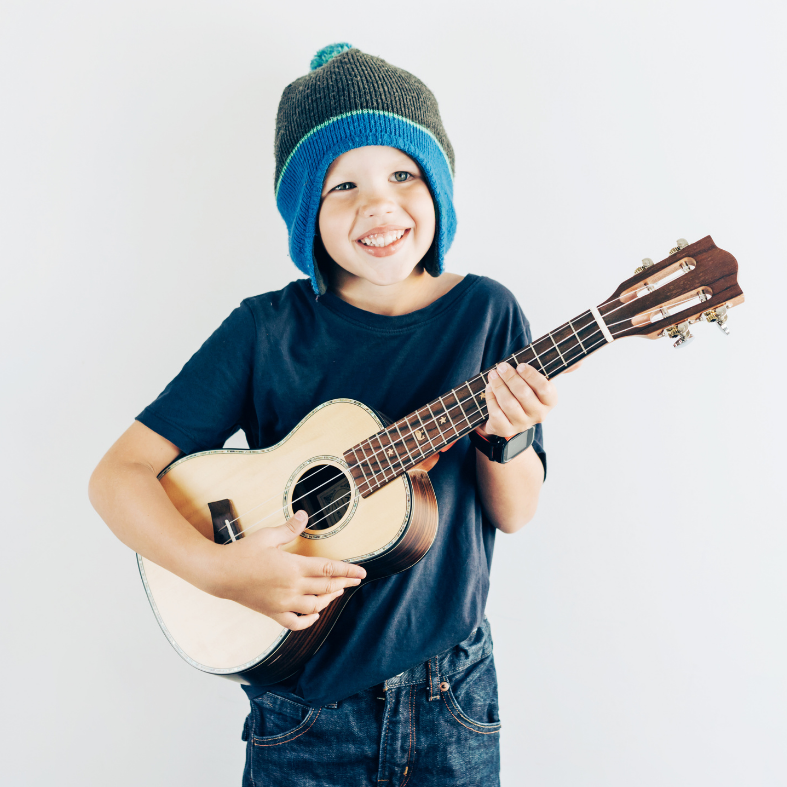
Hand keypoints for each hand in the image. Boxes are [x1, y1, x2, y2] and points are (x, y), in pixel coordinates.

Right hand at [209, 510, 365, 630]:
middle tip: (356, 580)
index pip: (328, 569)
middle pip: (326, 588)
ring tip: (337, 591)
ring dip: (329, 599)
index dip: (348, 570)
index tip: (362, 572)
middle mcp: (291, 588)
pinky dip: (308, 620)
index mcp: (293, 567)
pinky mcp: (273, 612)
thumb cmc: (243, 553)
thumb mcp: (267, 536)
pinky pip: (295, 623)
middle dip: (344, 583)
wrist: (219, 574)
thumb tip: (304, 515)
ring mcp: (282, 603)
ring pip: (314, 606)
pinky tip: (315, 613)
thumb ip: (289, 528)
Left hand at [479, 362, 557, 438]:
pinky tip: (489, 389)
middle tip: (501, 367)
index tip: (520, 365)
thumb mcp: (540, 381)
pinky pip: (496, 413)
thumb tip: (581, 362)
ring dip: (499, 387)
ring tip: (493, 375)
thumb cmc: (525, 392)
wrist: (508, 417)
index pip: (545, 388)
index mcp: (550, 401)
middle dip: (510, 378)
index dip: (531, 376)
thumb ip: (560, 369)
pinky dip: (491, 399)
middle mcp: (538, 415)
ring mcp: (522, 424)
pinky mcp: (505, 430)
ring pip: (509, 403)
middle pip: (524, 394)